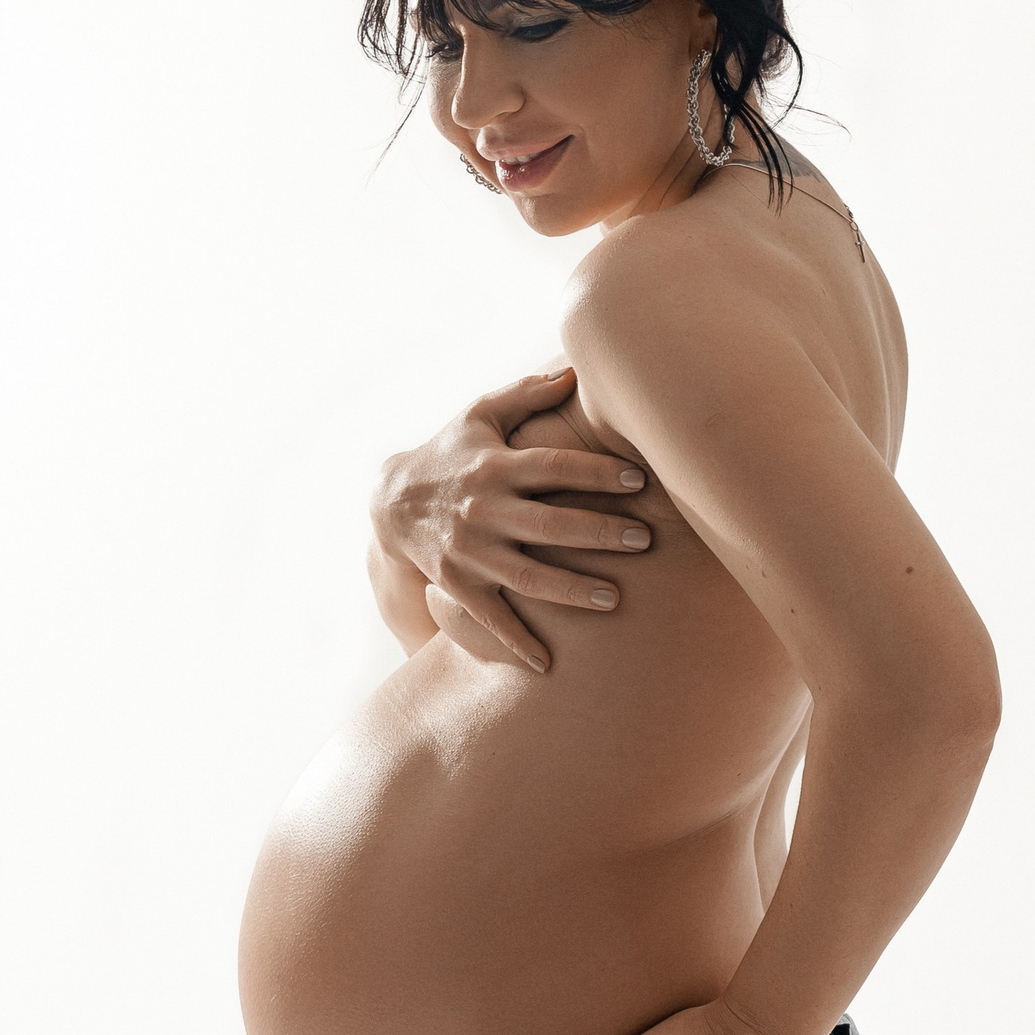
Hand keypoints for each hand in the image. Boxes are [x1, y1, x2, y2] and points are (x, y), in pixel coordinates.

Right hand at [367, 367, 652, 673]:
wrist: (389, 502)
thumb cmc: (450, 453)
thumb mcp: (479, 415)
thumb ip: (525, 394)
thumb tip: (574, 370)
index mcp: (496, 467)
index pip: (554, 467)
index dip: (596, 473)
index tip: (638, 479)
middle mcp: (484, 510)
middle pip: (550, 524)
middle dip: (599, 532)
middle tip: (644, 540)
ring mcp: (471, 552)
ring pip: (528, 575)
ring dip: (571, 590)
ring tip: (614, 599)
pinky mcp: (459, 585)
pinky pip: (491, 618)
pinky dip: (516, 642)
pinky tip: (547, 664)